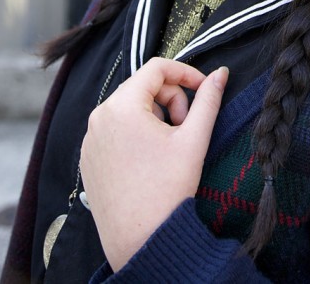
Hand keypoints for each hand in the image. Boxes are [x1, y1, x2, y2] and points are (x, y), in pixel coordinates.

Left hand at [80, 57, 227, 271]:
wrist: (141, 240)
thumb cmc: (167, 189)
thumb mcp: (194, 138)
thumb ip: (209, 99)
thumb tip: (221, 72)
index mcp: (122, 106)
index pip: (157, 68)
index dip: (185, 73)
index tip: (203, 88)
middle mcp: (99, 117)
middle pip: (143, 86)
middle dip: (171, 99)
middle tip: (187, 126)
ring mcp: (90, 138)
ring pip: (130, 107)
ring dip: (155, 116)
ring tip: (169, 145)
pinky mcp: (88, 157)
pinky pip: (115, 128)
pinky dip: (136, 132)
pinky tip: (151, 158)